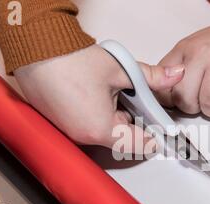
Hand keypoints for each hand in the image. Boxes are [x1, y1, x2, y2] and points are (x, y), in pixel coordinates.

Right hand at [14, 45, 183, 152]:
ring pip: (105, 131)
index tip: (159, 129)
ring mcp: (71, 133)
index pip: (137, 145)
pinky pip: (88, 126)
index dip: (152, 136)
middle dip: (132, 121)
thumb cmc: (70, 61)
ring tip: (111, 91)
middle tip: (134, 98)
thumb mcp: (120, 69)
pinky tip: (95, 94)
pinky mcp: (62, 126)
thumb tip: (174, 77)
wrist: (35, 53)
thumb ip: (151, 77)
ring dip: (114, 116)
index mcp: (101, 129)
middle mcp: (84, 138)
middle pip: (121, 138)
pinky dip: (98, 114)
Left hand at [157, 23, 209, 117]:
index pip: (163, 84)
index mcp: (185, 49)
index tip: (178, 101)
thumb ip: (173, 71)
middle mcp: (203, 54)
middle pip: (185, 98)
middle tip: (201, 101)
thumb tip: (162, 98)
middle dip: (193, 107)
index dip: (170, 99)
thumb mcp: (191, 51)